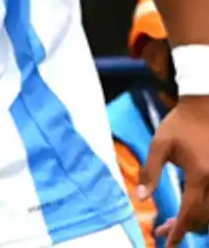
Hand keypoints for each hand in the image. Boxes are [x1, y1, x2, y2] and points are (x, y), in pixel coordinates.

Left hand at [140, 96, 208, 246]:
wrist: (203, 107)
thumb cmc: (178, 125)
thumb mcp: (159, 145)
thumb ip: (149, 172)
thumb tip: (140, 198)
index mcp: (200, 174)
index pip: (191, 211)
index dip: (180, 230)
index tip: (169, 243)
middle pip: (205, 217)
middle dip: (186, 229)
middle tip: (165, 232)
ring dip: (196, 222)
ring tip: (174, 224)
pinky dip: (204, 210)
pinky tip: (190, 209)